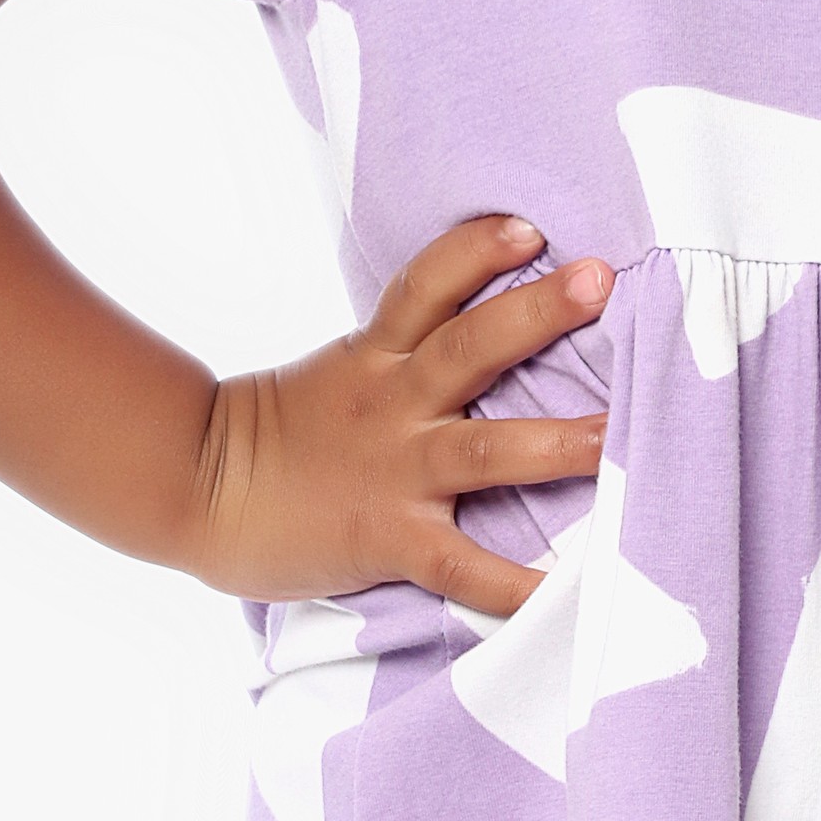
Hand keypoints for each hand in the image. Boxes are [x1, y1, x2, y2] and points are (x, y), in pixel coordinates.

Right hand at [188, 213, 613, 614]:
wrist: (200, 495)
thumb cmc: (282, 435)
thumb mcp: (345, 370)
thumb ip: (408, 349)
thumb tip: (492, 326)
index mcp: (378, 355)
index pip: (428, 284)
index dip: (477, 249)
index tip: (532, 228)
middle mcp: (393, 404)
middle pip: (470, 346)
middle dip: (537, 312)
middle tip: (599, 281)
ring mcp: (394, 471)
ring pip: (485, 449)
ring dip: (559, 442)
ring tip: (621, 434)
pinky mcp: (389, 538)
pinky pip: (460, 564)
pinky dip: (511, 583)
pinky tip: (562, 592)